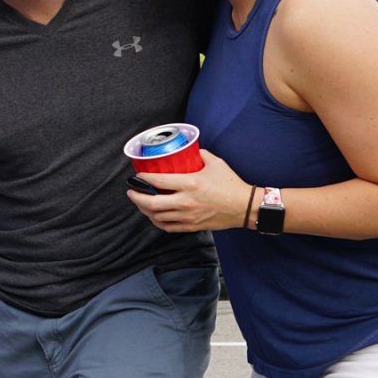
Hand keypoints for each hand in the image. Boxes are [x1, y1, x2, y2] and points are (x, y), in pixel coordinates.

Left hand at [126, 149, 251, 232]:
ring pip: (157, 217)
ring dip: (144, 210)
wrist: (245, 207)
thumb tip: (188, 150)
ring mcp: (188, 216)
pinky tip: (153, 216)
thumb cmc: (231, 184)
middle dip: (136, 197)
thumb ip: (199, 155)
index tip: (137, 175)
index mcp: (190, 184)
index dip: (143, 179)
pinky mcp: (192, 226)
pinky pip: (167, 227)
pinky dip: (157, 222)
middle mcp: (186, 202)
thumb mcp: (215, 163)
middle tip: (131, 191)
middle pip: (151, 203)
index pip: (158, 182)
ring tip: (140, 202)